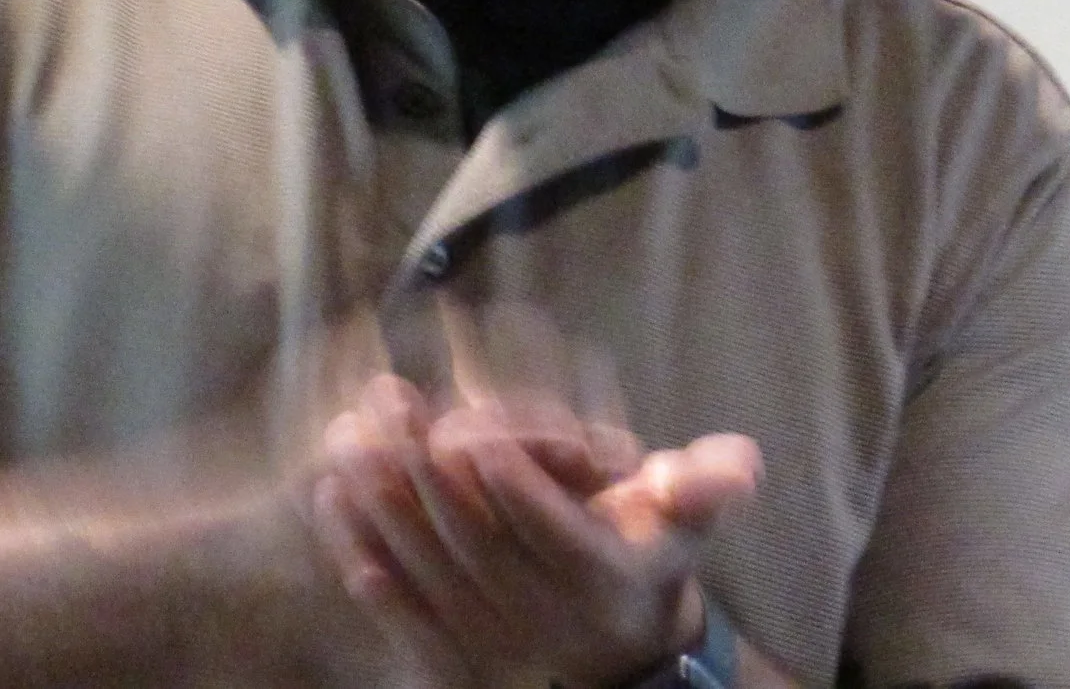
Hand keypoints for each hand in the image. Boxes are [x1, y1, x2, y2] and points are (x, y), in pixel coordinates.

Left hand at [307, 373, 760, 686]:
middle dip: (427, 478)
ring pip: (432, 577)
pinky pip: (404, 614)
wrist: (619, 650)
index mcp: (605, 579)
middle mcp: (550, 621)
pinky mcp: (457, 657)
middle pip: (481, 548)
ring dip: (383, 510)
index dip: (516, 486)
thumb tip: (738, 463)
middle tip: (385, 414)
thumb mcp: (683, 523)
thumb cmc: (643, 557)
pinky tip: (331, 508)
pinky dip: (364, 561)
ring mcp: (499, 644)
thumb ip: (703, 487)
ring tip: (345, 442)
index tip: (468, 428)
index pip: (560, 535)